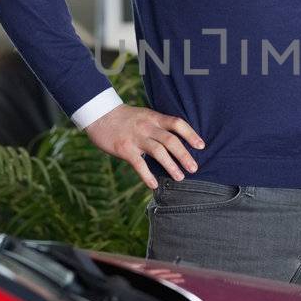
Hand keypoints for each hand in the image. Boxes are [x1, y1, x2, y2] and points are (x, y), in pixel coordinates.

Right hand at [85, 105, 204, 188]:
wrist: (99, 115)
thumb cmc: (125, 118)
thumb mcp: (145, 115)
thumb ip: (159, 125)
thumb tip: (178, 139)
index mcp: (154, 118)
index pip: (177, 124)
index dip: (190, 134)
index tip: (201, 146)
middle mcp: (147, 127)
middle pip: (170, 140)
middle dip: (184, 155)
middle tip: (194, 168)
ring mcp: (136, 138)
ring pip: (158, 152)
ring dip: (170, 166)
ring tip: (180, 178)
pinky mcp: (124, 149)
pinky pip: (139, 164)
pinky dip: (147, 176)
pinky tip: (154, 185)